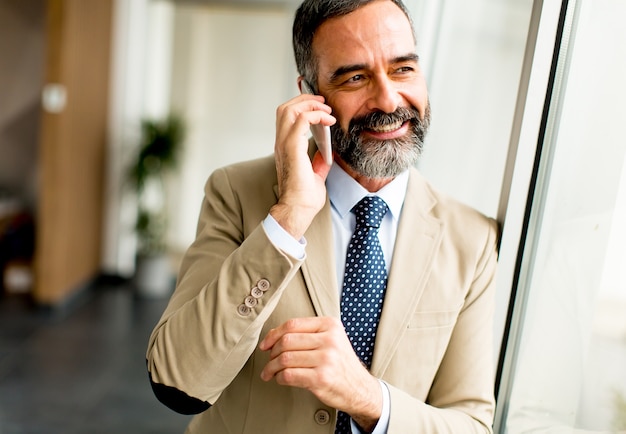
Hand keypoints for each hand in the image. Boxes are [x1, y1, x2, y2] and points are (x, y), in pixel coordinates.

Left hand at [259, 317, 381, 430]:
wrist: (359, 388)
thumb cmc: (340, 363)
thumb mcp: (331, 339)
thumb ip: (306, 334)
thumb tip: (273, 335)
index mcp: (330, 325)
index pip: (293, 324)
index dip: (274, 334)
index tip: (265, 345)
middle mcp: (330, 340)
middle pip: (286, 341)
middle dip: (272, 353)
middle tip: (269, 361)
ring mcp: (326, 359)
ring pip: (285, 359)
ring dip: (272, 368)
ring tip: (269, 372)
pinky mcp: (321, 378)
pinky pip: (289, 375)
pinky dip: (280, 378)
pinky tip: (281, 379)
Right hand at [270, 94, 335, 238]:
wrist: (298, 209)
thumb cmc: (303, 198)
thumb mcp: (316, 175)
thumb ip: (318, 162)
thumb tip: (327, 152)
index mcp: (285, 148)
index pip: (287, 117)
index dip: (302, 107)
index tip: (321, 108)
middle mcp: (281, 143)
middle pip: (285, 108)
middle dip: (305, 100)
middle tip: (323, 103)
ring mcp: (284, 144)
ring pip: (289, 109)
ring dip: (310, 104)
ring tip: (326, 109)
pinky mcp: (291, 147)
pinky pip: (301, 119)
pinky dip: (315, 115)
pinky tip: (327, 120)